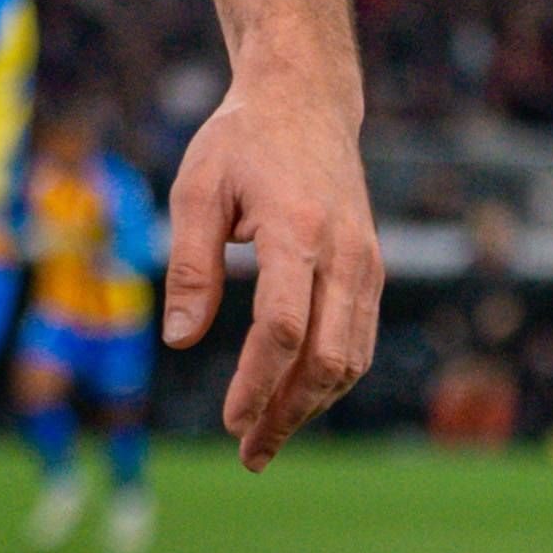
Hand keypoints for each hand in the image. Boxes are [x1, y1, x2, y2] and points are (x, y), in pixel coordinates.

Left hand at [161, 57, 381, 469]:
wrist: (305, 101)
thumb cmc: (239, 142)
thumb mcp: (195, 188)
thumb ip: (190, 265)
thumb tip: (181, 341)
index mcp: (297, 230)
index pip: (284, 327)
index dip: (258, 383)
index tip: (229, 421)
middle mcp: (345, 254)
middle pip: (327, 358)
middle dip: (287, 412)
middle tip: (247, 451)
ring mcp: (368, 265)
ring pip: (351, 359)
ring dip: (310, 406)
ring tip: (265, 439)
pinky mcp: (372, 271)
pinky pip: (358, 341)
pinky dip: (329, 380)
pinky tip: (293, 400)